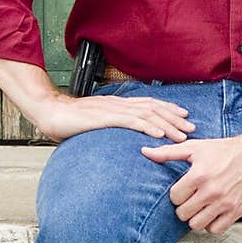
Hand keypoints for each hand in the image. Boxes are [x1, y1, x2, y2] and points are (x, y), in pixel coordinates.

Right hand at [32, 92, 195, 143]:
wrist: (49, 112)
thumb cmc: (68, 120)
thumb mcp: (94, 123)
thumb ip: (108, 127)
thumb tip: (118, 138)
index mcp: (117, 104)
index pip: (148, 104)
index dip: (168, 109)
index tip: (183, 117)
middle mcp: (119, 104)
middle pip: (153, 108)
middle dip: (174, 118)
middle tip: (191, 127)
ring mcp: (113, 109)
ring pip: (147, 115)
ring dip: (167, 125)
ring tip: (181, 134)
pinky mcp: (105, 118)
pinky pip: (130, 122)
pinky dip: (147, 127)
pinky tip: (159, 134)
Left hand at [140, 134, 241, 234]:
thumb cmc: (224, 150)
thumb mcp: (195, 147)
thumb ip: (168, 152)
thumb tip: (145, 152)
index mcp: (199, 175)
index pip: (175, 197)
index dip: (176, 194)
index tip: (183, 189)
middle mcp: (212, 191)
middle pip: (183, 213)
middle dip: (184, 207)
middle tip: (190, 199)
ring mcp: (225, 203)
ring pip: (197, 225)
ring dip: (195, 217)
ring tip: (200, 207)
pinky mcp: (236, 212)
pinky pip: (215, 230)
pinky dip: (211, 225)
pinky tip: (211, 213)